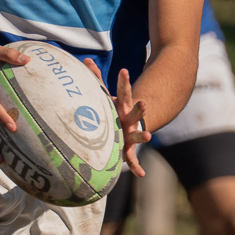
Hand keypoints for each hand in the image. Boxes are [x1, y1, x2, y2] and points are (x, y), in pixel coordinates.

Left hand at [83, 60, 149, 176]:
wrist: (127, 128)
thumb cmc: (112, 110)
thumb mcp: (104, 95)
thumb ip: (96, 78)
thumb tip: (86, 60)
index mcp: (123, 105)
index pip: (124, 91)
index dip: (124, 81)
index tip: (123, 70)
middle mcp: (130, 119)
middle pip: (135, 111)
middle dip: (139, 108)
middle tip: (143, 103)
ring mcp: (131, 133)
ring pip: (138, 134)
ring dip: (142, 135)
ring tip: (148, 136)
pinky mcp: (129, 148)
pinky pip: (133, 158)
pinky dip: (136, 166)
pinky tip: (141, 174)